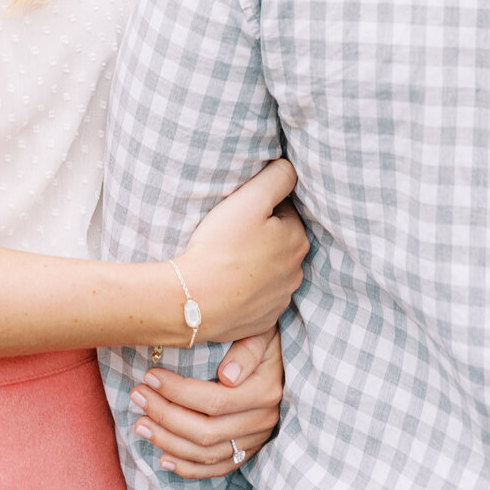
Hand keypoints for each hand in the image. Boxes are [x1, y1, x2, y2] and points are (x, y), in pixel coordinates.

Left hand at [130, 328, 283, 479]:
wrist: (285, 360)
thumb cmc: (265, 337)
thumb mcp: (261, 332)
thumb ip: (247, 350)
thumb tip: (227, 376)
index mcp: (265, 391)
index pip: (214, 400)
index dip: (178, 392)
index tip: (150, 377)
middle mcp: (261, 421)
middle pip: (206, 430)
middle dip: (165, 415)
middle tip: (137, 397)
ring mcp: (255, 440)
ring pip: (207, 453)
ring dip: (169, 442)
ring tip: (140, 424)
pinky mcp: (248, 451)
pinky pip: (216, 469)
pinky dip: (189, 468)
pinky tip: (163, 459)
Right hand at [177, 160, 307, 341]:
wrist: (193, 300)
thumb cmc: (221, 246)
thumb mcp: (250, 198)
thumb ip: (277, 176)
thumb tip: (291, 169)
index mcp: (297, 240)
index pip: (284, 212)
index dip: (261, 207)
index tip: (239, 212)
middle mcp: (295, 273)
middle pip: (279, 242)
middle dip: (261, 236)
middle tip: (230, 233)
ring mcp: (279, 301)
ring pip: (269, 271)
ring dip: (255, 263)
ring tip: (226, 258)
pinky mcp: (261, 321)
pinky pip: (257, 298)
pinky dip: (246, 290)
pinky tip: (227, 283)